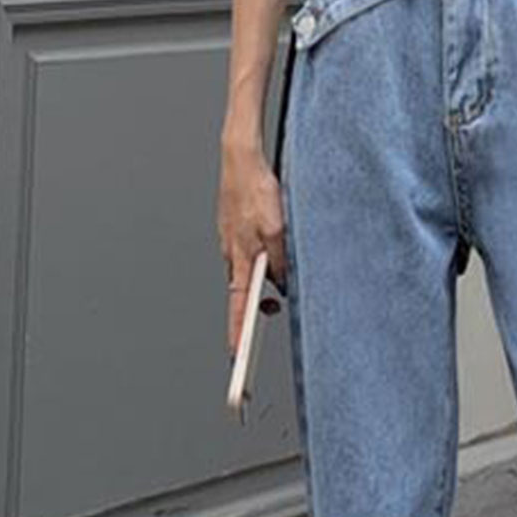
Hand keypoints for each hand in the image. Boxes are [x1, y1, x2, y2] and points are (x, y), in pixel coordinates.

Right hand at [217, 135, 288, 357]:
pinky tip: (274, 249)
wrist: (241, 160)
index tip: (238, 356)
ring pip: (250, 273)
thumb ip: (281, 260)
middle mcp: (232, 256)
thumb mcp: (277, 229)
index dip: (238, 334)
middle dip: (256, 308)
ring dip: (264, 280)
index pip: (237, 307)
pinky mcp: (236, 233)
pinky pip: (251, 255)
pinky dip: (262, 260)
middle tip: (269, 317)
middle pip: (244, 294)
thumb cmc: (256, 190)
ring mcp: (233, 244)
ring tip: (282, 273)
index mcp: (240, 259)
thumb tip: (283, 285)